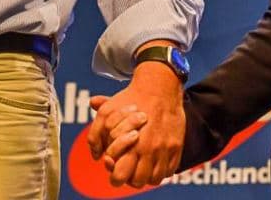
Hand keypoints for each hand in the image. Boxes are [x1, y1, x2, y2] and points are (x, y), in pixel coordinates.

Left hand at [86, 63, 184, 186]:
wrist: (160, 88)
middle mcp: (148, 149)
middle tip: (128, 170)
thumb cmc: (133, 99)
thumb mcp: (110, 111)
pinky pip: (168, 172)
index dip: (115, 176)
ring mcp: (164, 150)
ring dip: (146, 177)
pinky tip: (154, 163)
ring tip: (141, 168)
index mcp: (130, 143)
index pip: (120, 176)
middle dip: (130, 179)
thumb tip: (94, 152)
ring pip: (153, 179)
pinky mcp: (176, 148)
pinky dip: (160, 172)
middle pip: (137, 181)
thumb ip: (98, 130)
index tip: (115, 168)